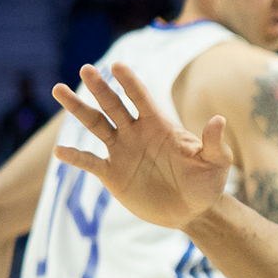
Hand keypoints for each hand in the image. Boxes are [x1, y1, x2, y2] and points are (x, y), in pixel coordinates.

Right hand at [51, 62, 232, 230]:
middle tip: (86, 69)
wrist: (193, 211)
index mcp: (159, 125)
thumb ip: (214, 143)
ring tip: (58, 89)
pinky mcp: (112, 173)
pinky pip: (89, 161)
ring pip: (95, 124)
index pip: (142, 99)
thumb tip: (219, 119)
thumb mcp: (216, 163)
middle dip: (100, 88)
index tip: (118, 66)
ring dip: (78, 108)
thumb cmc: (207, 183)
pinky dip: (75, 157)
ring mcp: (121, 151)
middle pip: (114, 105)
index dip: (131, 83)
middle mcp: (136, 133)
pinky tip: (60, 151)